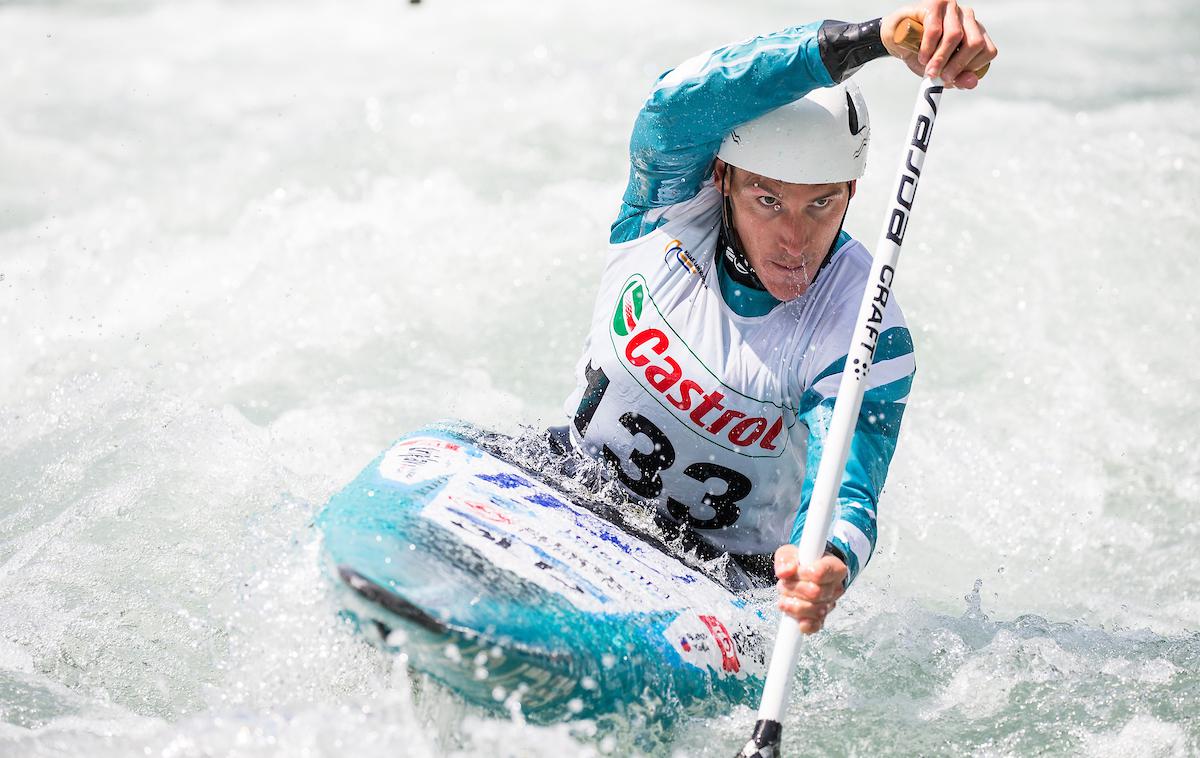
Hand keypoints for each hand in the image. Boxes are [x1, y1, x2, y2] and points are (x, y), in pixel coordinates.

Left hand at [774, 545, 846, 633]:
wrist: (807, 571)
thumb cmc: (801, 561)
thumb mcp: (791, 553)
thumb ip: (785, 559)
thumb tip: (784, 572)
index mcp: (834, 567)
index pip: (819, 573)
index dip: (802, 574)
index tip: (795, 570)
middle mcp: (836, 586)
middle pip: (815, 593)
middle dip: (794, 589)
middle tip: (785, 583)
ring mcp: (830, 603)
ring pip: (814, 610)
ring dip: (794, 604)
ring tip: (786, 596)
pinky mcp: (822, 618)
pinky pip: (816, 626)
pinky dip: (805, 625)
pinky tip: (798, 620)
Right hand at [881, 0, 997, 88]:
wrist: (896, 36)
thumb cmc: (920, 52)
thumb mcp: (941, 71)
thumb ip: (958, 78)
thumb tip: (972, 83)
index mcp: (975, 34)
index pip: (987, 51)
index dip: (972, 67)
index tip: (953, 78)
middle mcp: (967, 19)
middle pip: (976, 43)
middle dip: (957, 65)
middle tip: (941, 77)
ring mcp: (952, 9)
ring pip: (955, 36)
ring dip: (940, 58)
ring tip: (928, 70)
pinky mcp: (935, 4)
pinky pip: (935, 29)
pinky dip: (928, 48)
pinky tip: (922, 57)